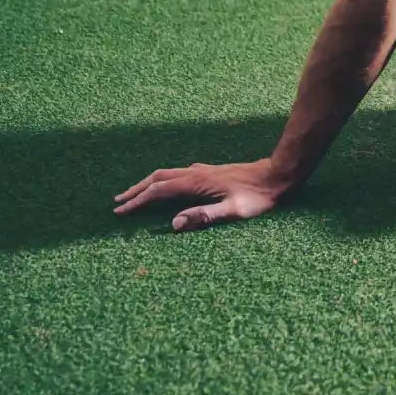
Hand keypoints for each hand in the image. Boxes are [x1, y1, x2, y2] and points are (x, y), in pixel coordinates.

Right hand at [113, 157, 290, 231]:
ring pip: (168, 174)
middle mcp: (195, 172)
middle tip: (117, 202)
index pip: (158, 191)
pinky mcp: (210, 172)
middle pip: (157, 178)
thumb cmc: (258, 197)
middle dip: (136, 190)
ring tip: (135, 194)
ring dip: (148, 184)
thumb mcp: (233, 211)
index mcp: (196, 182)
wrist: (278, 176)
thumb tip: (174, 224)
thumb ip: (204, 217)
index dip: (137, 202)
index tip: (120, 212)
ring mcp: (203, 170)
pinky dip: (165, 180)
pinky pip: (179, 174)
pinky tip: (168, 187)